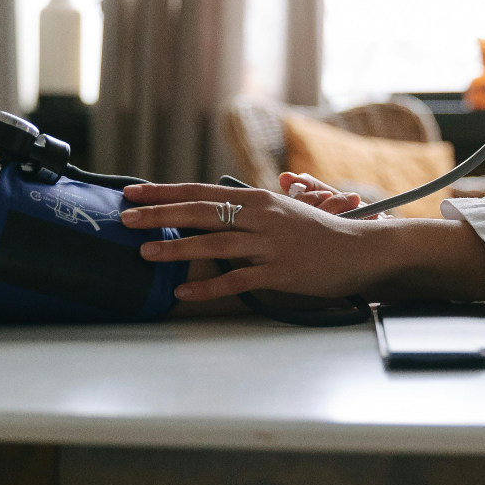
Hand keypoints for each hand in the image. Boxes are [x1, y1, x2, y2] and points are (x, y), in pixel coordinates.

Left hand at [122, 180, 389, 303]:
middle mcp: (260, 217)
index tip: (130, 191)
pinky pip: (237, 280)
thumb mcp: (279, 211)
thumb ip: (245, 211)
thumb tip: (207, 210)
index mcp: (256, 199)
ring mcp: (269, 245)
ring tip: (145, 252)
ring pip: (214, 244)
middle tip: (125, 218)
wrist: (359, 249)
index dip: (162, 192)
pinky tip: (184, 292)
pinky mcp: (279, 272)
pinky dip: (209, 286)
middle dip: (158, 214)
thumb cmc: (316, 232)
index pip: (199, 191)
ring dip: (177, 248)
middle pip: (200, 212)